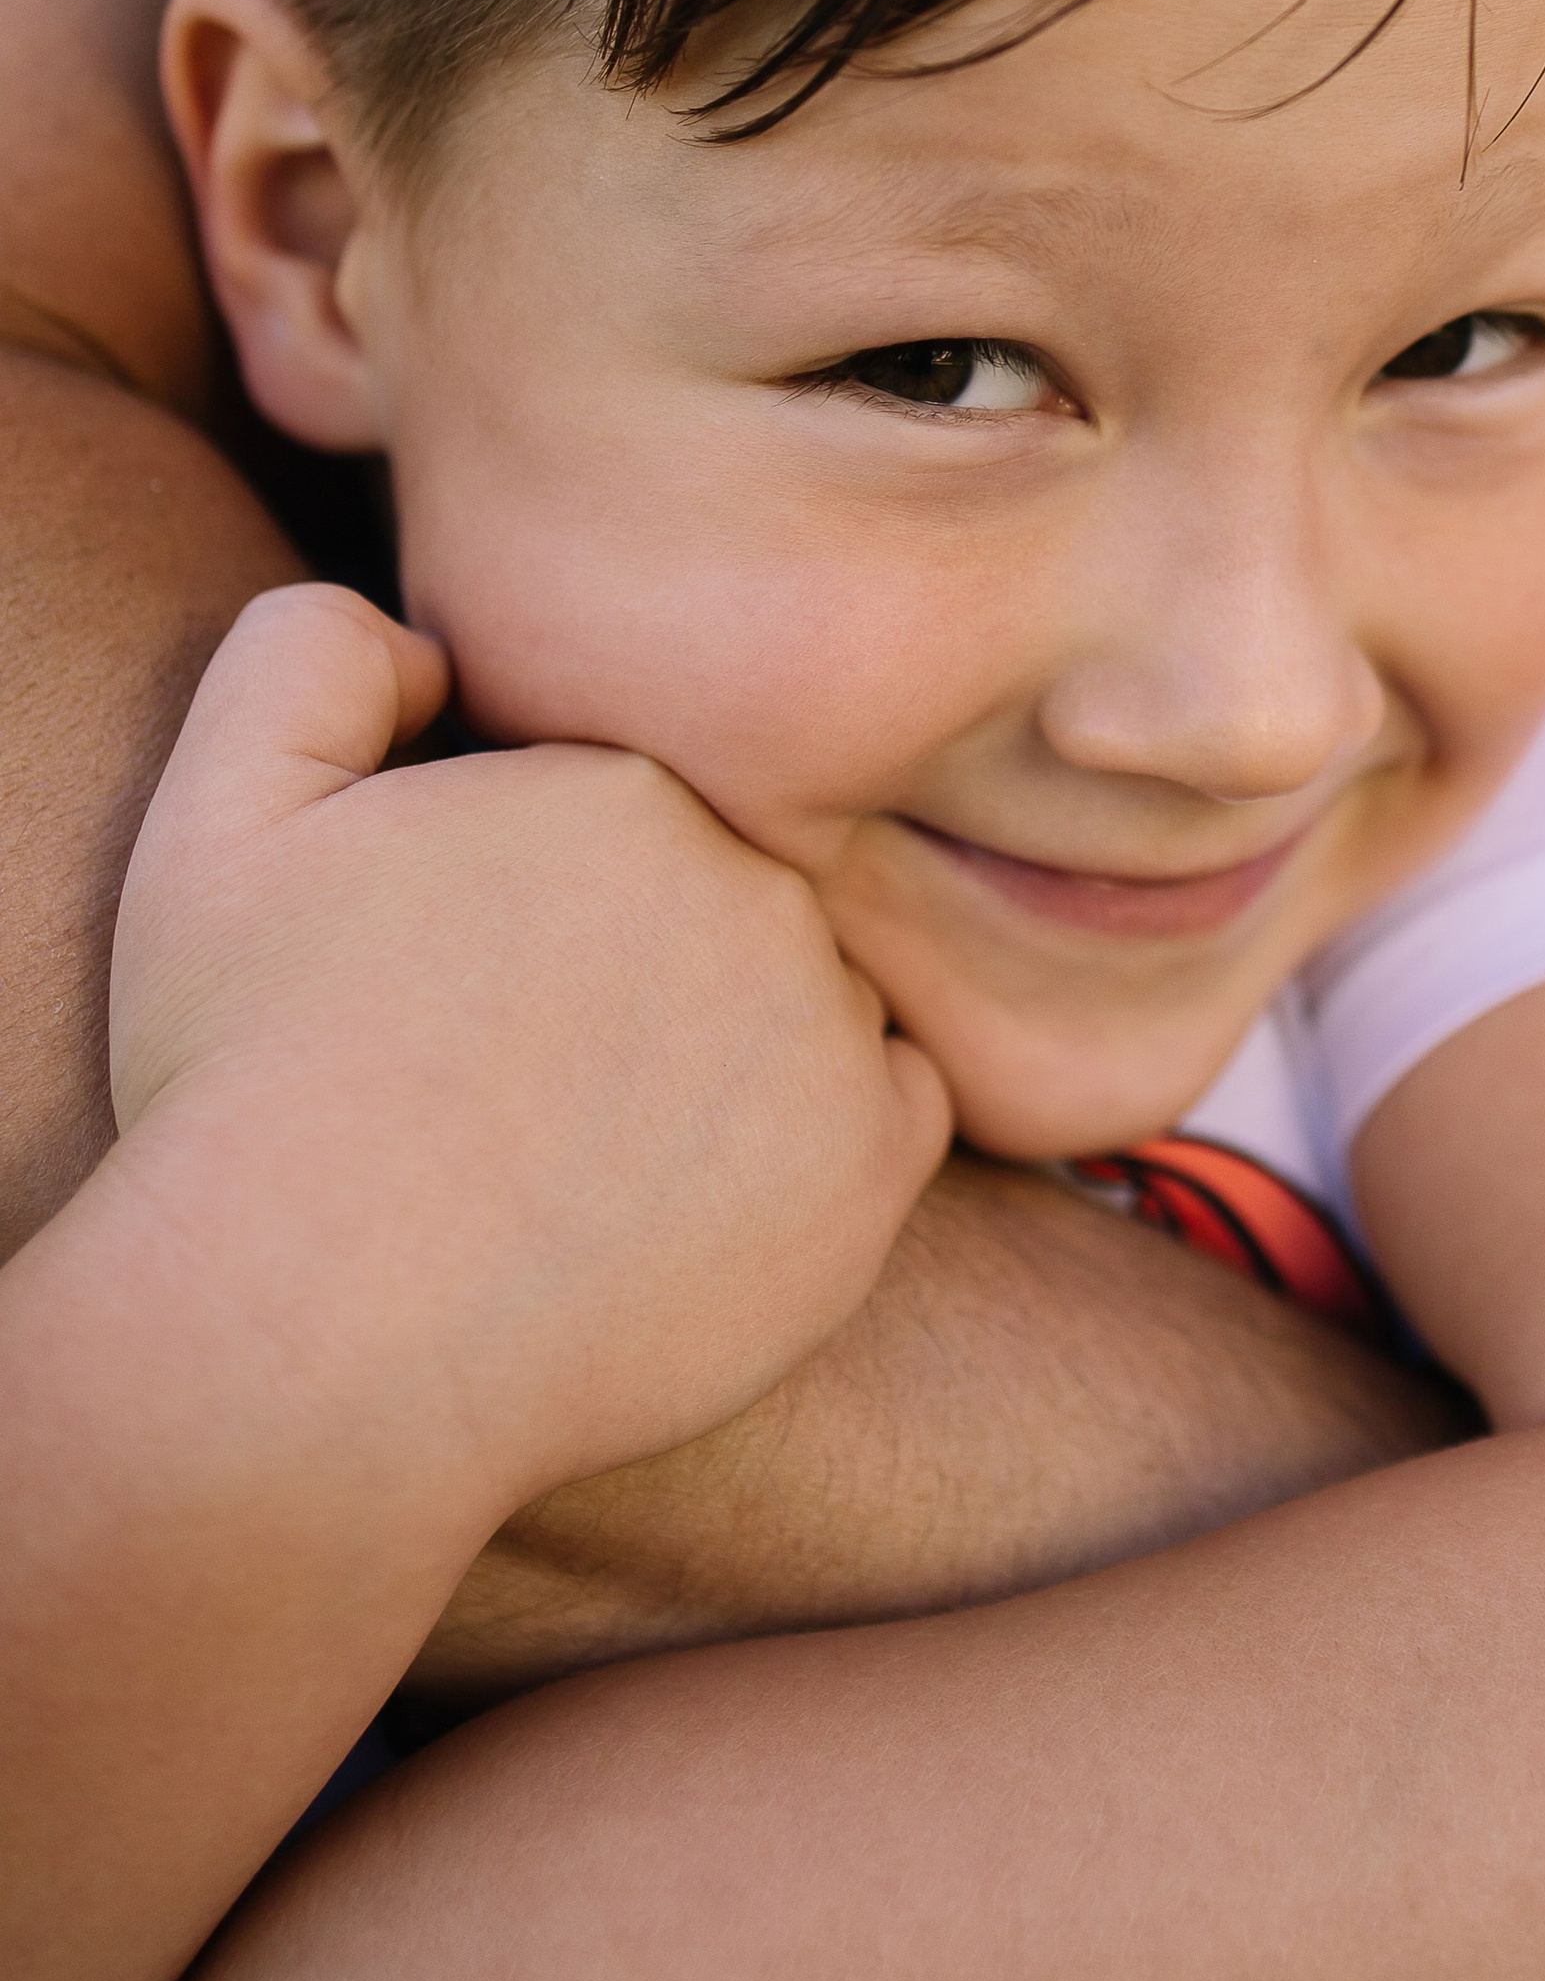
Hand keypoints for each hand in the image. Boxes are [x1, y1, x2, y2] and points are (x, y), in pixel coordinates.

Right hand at [109, 582, 952, 1511]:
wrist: (315, 1335)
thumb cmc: (249, 1083)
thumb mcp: (222, 817)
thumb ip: (316, 655)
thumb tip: (433, 645)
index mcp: (625, 785)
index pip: (631, 818)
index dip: (546, 904)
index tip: (473, 991)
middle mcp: (755, 887)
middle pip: (726, 901)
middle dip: (645, 971)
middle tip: (530, 1082)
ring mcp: (828, 1028)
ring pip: (810, 997)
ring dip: (735, 1048)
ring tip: (599, 1146)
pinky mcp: (875, 1174)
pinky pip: (886, 1113)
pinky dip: (811, 1145)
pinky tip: (689, 1193)